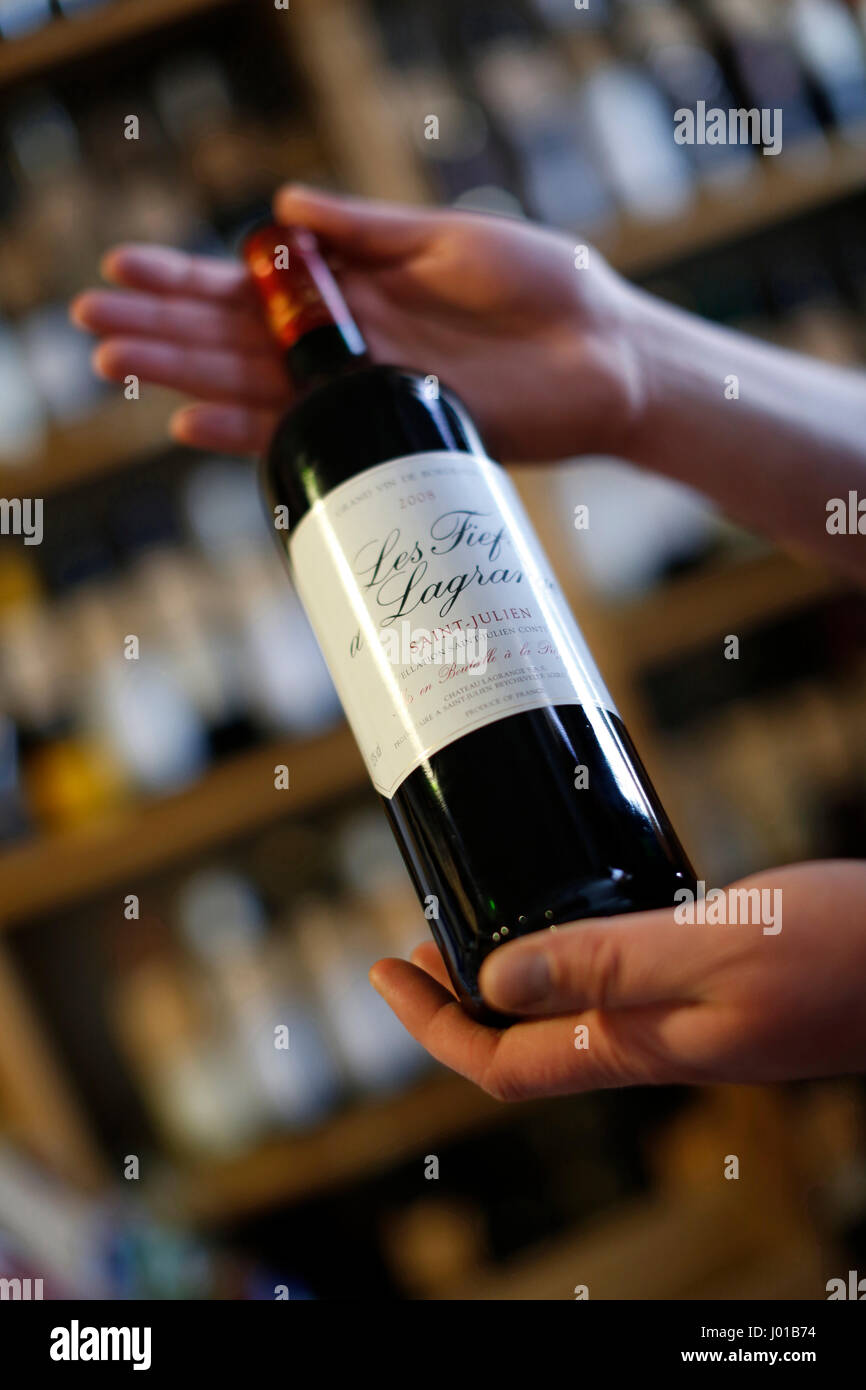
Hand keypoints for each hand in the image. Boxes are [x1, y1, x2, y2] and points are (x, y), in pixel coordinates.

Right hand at [70, 186, 644, 461]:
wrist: (607, 353)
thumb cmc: (540, 283)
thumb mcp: (447, 237)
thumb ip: (364, 229)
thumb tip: (279, 209)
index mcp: (356, 288)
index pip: (253, 286)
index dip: (187, 279)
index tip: (124, 268)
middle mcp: (349, 345)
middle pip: (237, 340)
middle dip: (164, 329)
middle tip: (92, 323)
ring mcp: (366, 391)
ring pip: (256, 387)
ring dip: (183, 377)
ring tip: (115, 364)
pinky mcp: (393, 430)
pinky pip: (309, 436)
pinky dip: (249, 433)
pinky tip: (191, 423)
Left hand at [370, 861, 865, 1098]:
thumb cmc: (840, 958)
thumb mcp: (710, 949)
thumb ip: (605, 964)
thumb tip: (493, 980)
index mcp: (637, 1043)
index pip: (502, 1061)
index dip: (431, 1027)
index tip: (385, 973)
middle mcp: (649, 1040)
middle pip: (522, 1041)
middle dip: (456, 1000)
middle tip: (417, 940)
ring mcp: (680, 1018)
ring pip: (565, 1012)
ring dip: (506, 976)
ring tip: (473, 925)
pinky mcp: (709, 986)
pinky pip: (613, 982)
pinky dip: (567, 951)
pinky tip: (570, 911)